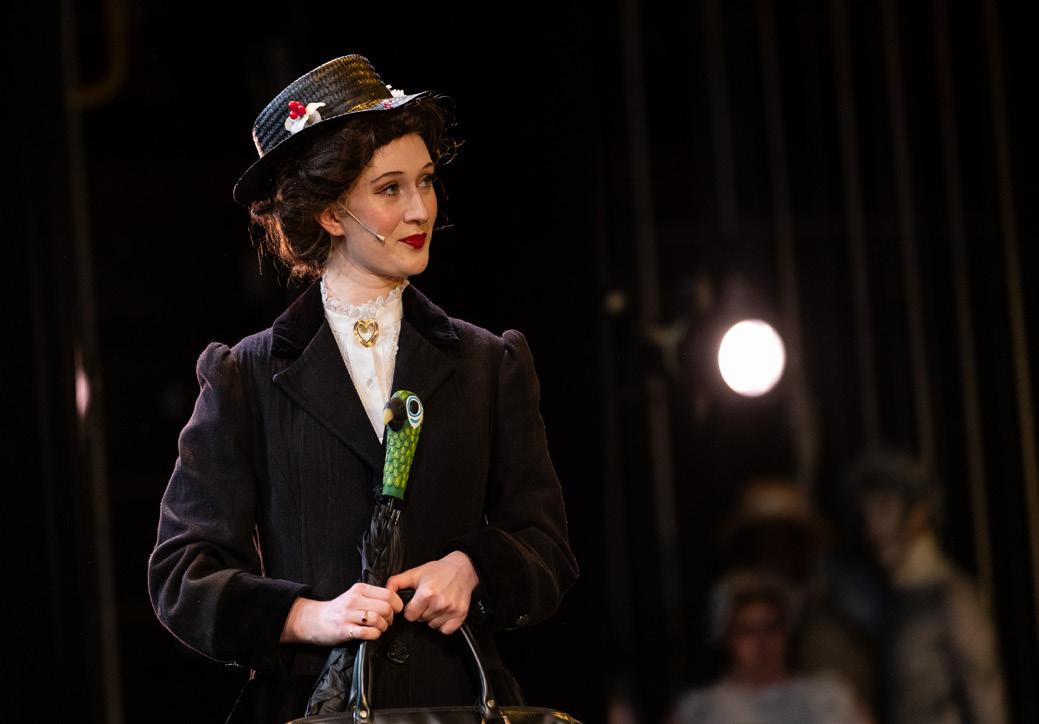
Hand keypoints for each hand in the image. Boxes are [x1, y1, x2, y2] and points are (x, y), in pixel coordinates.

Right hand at [280, 582, 403, 645]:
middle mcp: (354, 599)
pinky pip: (367, 633)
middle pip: (386, 607)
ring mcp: (348, 615)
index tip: (395, 610)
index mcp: (360, 589)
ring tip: (378, 629)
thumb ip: (372, 596)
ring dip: (383, 627)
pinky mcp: (344, 630)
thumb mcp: (355, 595)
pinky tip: (371, 634)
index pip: (388, 593)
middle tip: (386, 622)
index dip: (397, 604)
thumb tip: (394, 600)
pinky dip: (374, 635)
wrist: (314, 620)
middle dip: (391, 617)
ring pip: (378, 619)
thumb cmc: (338, 609)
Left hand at [385, 551, 478, 634]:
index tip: (416, 603)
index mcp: (427, 593)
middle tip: (428, 600)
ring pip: (432, 626)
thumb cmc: (439, 570)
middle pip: (421, 620)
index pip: (410, 616)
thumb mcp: (416, 573)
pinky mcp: (460, 615)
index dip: (410, 609)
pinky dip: (444, 624)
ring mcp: (451, 610)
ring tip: (437, 604)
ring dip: (432, 618)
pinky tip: (444, 612)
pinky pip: (446, 630)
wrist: (462, 568)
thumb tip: (386, 591)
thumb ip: (397, 582)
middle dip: (422, 612)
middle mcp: (439, 603)